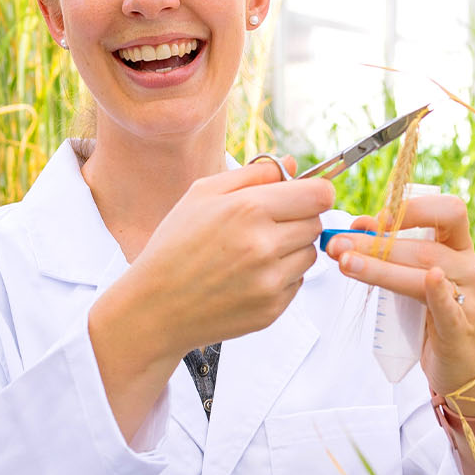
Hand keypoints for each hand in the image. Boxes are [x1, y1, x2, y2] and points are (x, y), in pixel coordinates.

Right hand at [100, 157, 334, 363]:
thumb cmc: (174, 247)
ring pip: (309, 254)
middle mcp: (264, 246)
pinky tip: (248, 276)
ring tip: (254, 252)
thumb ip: (252, 174)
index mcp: (248, 209)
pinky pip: (297, 282)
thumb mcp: (202, 194)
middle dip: (298, 219)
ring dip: (291, 249)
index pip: (319, 195)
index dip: (313, 192)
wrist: (155, 308)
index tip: (303, 196)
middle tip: (267, 225)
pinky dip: (280, 276)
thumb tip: (291, 165)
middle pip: (316, 223)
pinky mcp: (272, 309)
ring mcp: (270, 281)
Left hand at [322, 194, 474, 414]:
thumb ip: (394, 251)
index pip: (448, 211)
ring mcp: (469, 298)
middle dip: (376, 242)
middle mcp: (469, 267)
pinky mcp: (461, 329)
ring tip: (346, 263)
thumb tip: (361, 223)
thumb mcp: (413, 278)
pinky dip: (439, 292)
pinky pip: (450, 306)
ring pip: (427, 271)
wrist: (461, 368)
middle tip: (337, 244)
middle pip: (425, 245)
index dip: (413, 209)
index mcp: (460, 248)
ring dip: (382, 266)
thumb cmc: (432, 318)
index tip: (373, 220)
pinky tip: (430, 280)